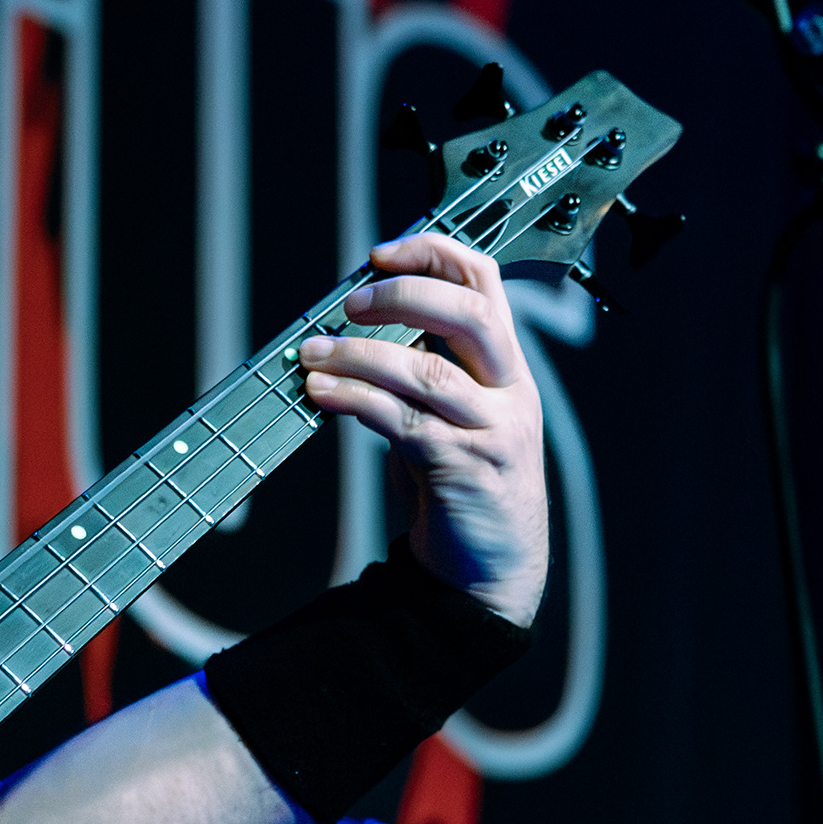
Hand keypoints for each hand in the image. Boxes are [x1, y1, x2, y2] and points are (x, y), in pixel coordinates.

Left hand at [301, 232, 551, 625]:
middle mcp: (510, 391)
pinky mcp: (463, 468)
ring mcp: (492, 430)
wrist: (492, 569)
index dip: (433, 254)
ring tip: (313, 354)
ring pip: (426, 370)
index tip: (380, 254)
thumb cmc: (464, 485)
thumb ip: (427, 368)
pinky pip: (402, 421)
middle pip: (467, 314)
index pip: (486, 283)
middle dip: (401, 297)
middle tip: (349, 303)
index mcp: (508, 366)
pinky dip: (355, 401)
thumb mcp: (456, 415)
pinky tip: (323, 395)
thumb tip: (359, 325)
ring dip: (358, 355)